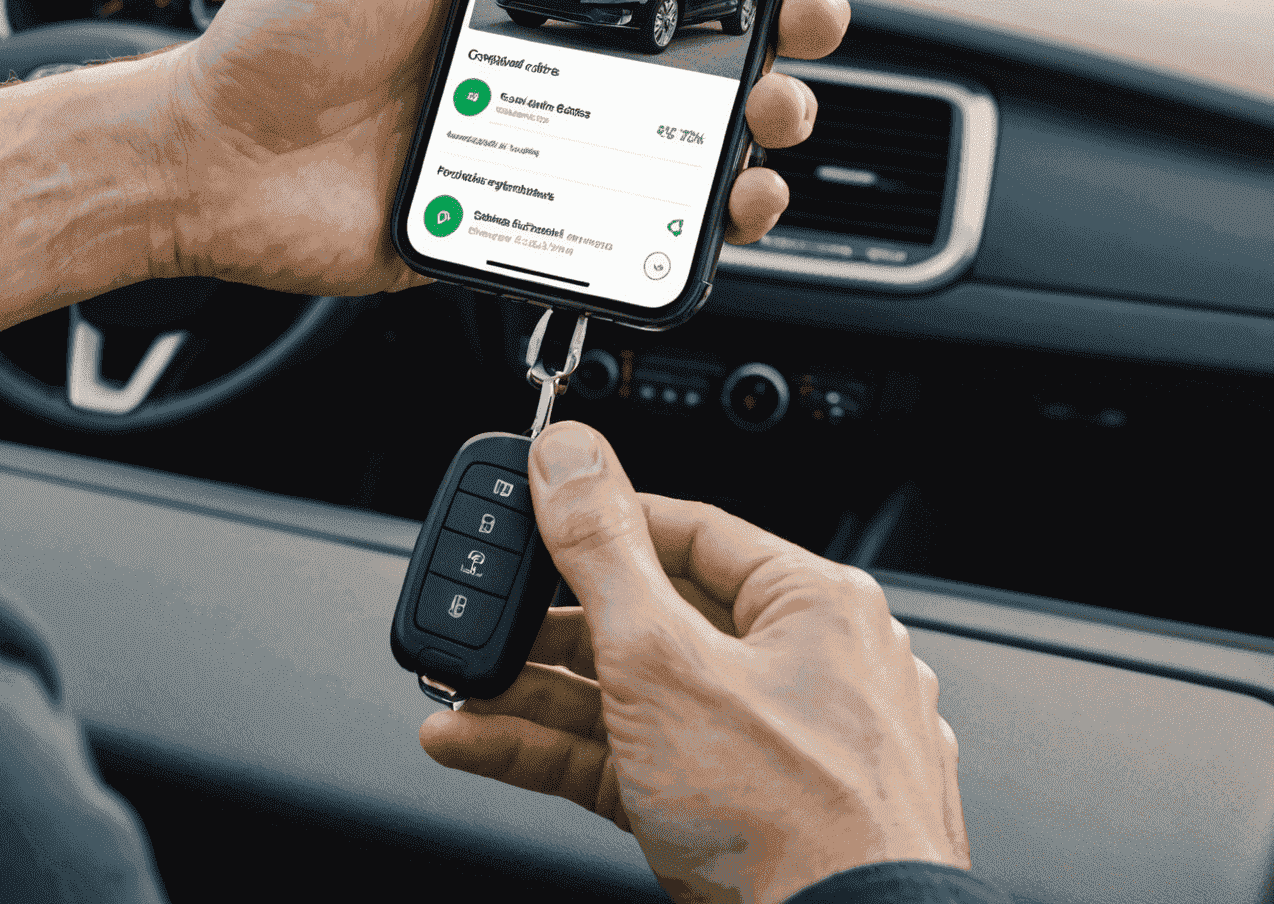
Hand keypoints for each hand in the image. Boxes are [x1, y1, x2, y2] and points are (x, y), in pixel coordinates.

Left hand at [165, 0, 877, 295]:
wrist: (218, 162)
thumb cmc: (278, 40)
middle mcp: (554, 57)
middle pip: (704, 37)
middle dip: (785, 16)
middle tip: (812, 6)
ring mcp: (554, 138)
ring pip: (694, 126)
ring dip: (764, 110)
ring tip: (776, 100)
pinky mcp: (540, 214)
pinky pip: (649, 214)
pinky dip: (711, 211)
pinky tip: (735, 193)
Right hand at [420, 423, 968, 903]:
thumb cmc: (792, 820)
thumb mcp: (663, 659)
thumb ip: (602, 551)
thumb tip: (570, 454)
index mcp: (811, 606)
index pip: (691, 532)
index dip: (604, 522)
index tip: (538, 515)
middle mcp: (804, 669)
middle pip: (655, 620)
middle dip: (554, 628)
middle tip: (489, 620)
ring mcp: (772, 751)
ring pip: (638, 699)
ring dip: (541, 695)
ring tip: (462, 690)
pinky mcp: (738, 820)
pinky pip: (639, 762)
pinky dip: (562, 752)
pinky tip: (482, 741)